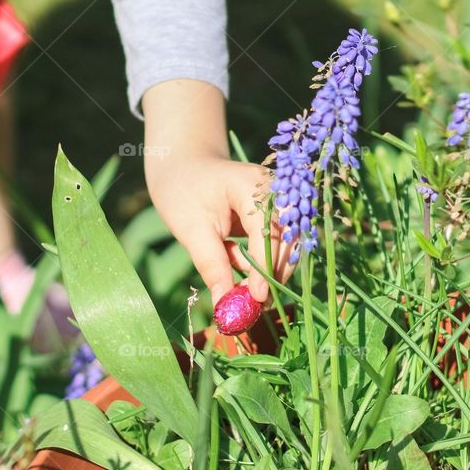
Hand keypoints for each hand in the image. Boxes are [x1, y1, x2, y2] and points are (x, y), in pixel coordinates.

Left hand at [142, 80, 290, 304]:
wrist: (183, 164)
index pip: (269, 232)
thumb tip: (226, 305)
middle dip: (274, 274)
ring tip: (242, 287)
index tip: (258, 299)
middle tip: (256, 305)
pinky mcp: (275, 214)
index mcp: (253, 186)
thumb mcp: (191, 230)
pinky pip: (277, 243)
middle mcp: (275, 191)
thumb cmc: (182, 190)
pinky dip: (260, 260)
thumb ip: (212, 266)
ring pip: (286, 245)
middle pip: (288, 240)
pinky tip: (238, 264)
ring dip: (268, 270)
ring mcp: (279, 201)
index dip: (265, 268)